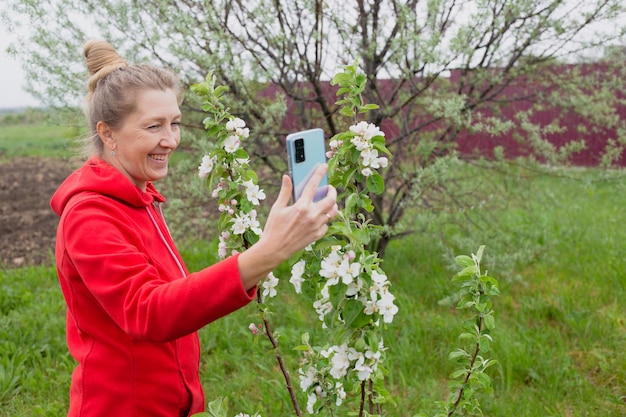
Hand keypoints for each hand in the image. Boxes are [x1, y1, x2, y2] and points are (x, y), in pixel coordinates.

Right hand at [237, 164, 337, 288]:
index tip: (323, 166)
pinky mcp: (317, 235)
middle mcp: (312, 216)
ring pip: (332, 212)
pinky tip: (319, 218)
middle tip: (329, 189)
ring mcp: (316, 226)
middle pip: (331, 199)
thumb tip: (286, 177)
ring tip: (326, 203)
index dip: (319, 173)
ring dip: (331, 206)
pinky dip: (324, 219)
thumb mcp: (277, 208)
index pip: (313, 185)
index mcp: (301, 206)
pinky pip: (327, 224)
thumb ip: (285, 192)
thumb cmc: (274, 228)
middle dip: (332, 191)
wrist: (275, 250)